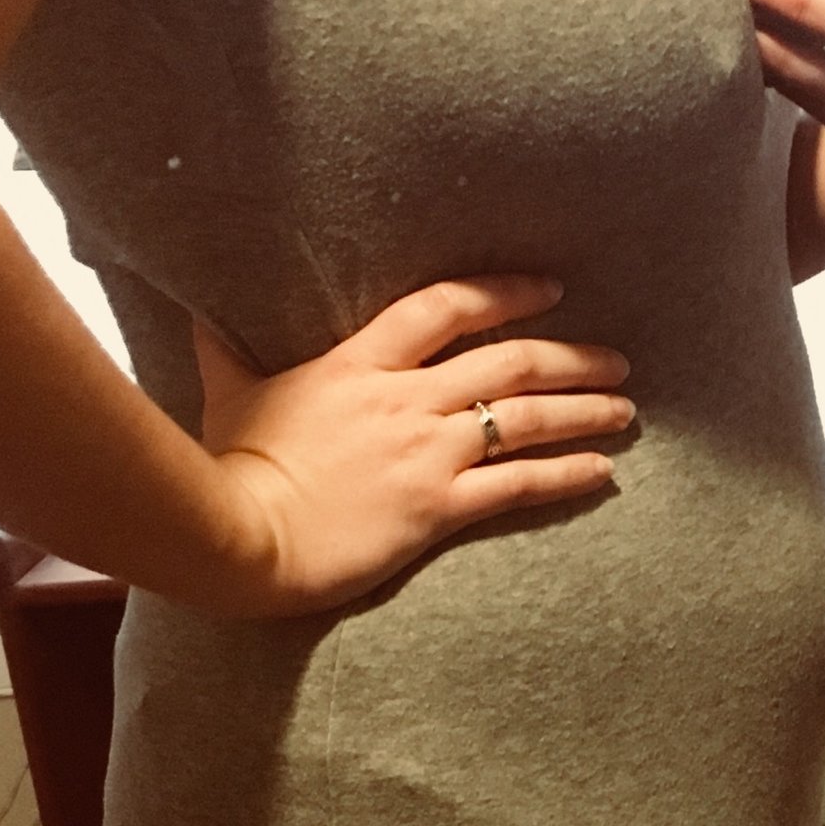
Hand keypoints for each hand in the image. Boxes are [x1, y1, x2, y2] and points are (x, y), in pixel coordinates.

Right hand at [189, 276, 634, 618]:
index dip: (504, 292)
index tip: (549, 288)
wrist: (240, 537)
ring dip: (584, 410)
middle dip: (571, 356)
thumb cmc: (230, 466)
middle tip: (614, 358)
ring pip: (526, 418)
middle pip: (509, 361)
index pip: (447, 308)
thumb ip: (225, 350)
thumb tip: (198, 315)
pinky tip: (604, 472)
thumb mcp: (230, 394)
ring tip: (626, 408)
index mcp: (361, 363)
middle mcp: (407, 400)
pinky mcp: (437, 508)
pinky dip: (568, 474)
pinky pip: (519, 485)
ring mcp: (426, 453)